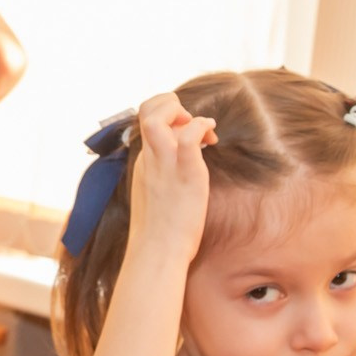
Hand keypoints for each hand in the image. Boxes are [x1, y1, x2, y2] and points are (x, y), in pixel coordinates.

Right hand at [123, 92, 217, 263]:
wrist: (157, 252)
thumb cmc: (160, 232)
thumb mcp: (156, 197)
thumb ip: (164, 178)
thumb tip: (183, 167)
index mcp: (144, 162)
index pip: (149, 123)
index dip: (168, 117)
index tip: (186, 131)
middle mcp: (150, 158)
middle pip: (146, 110)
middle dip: (169, 103)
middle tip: (189, 122)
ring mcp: (165, 164)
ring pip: (157, 116)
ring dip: (179, 109)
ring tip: (199, 127)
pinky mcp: (185, 173)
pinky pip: (188, 136)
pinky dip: (201, 125)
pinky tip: (211, 136)